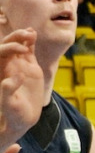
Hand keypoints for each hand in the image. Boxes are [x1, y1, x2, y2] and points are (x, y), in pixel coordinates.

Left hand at [0, 30, 43, 144]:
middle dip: (15, 38)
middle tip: (27, 36)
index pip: (1, 53)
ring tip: (31, 33)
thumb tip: (17, 75)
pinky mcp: (30, 68)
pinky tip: (33, 34)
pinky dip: (30, 42)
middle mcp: (8, 66)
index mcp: (1, 72)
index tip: (22, 50)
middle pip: (7, 45)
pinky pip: (28, 51)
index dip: (9, 47)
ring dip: (22, 37)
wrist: (23, 119)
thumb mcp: (9, 104)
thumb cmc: (12, 114)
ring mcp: (19, 65)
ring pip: (18, 45)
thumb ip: (9, 90)